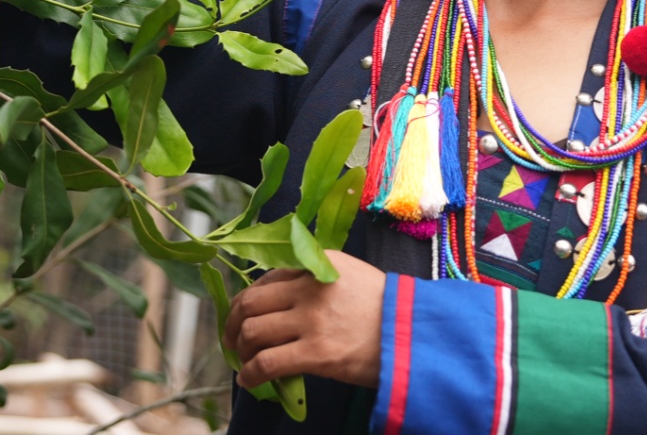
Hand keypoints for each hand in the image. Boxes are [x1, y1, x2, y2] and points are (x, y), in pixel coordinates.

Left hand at [223, 252, 385, 389]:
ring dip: (241, 350)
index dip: (250, 299)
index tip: (245, 314)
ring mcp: (311, 320)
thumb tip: (281, 301)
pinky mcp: (315, 352)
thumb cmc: (388, 309)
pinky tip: (251, 381)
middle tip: (232, 339)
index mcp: (317, 264)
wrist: (415, 334)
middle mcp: (309, 287)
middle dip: (232, 323)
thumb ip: (317, 278)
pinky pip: (266, 363)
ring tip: (244, 362)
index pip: (267, 279)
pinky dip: (251, 374)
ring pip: (251, 331)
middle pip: (250, 302)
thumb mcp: (351, 276)